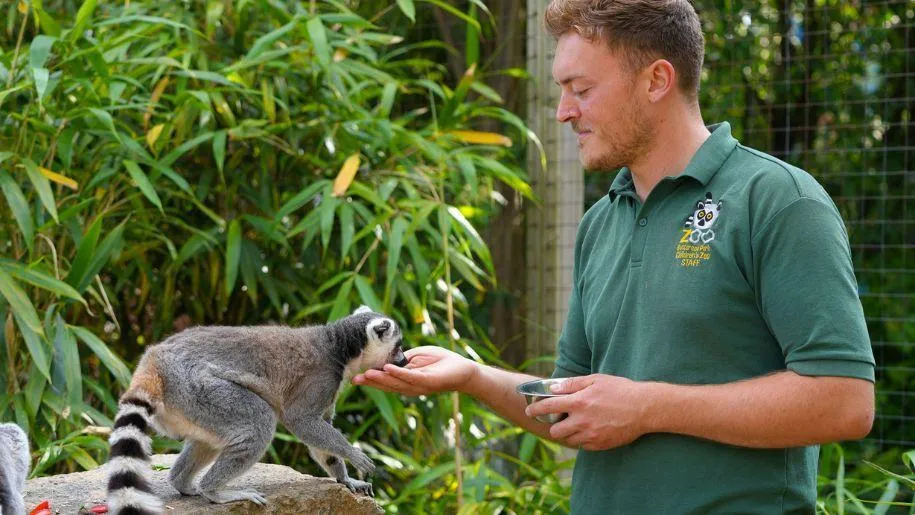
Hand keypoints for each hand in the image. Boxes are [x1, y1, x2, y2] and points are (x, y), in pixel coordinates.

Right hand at [352, 346, 477, 395]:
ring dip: (381, 378)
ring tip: (366, 374)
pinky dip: (399, 373)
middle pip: (387, 385)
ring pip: (396, 382)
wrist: (462, 369)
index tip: (355, 377)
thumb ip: (402, 359)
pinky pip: (411, 377)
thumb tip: (386, 357)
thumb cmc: (440, 361)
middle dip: (371, 382)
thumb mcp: (416, 357)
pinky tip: (387, 368)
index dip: (371, 380)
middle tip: (354, 379)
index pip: (385, 381)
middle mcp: (410, 387)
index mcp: (406, 381)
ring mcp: (419, 385)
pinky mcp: (428, 381)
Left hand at [524, 374, 652, 450]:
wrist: (644, 408)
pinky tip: (589, 430)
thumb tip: (552, 388)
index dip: (535, 408)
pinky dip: (581, 439)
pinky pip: (582, 446)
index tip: (529, 410)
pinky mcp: (600, 445)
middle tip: (560, 419)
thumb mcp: (595, 380)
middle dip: (553, 425)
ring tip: (576, 425)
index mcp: (578, 402)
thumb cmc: (620, 390)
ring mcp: (591, 435)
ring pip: (567, 440)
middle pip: (554, 430)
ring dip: (567, 433)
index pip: (548, 407)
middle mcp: (582, 420)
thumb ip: (572, 384)